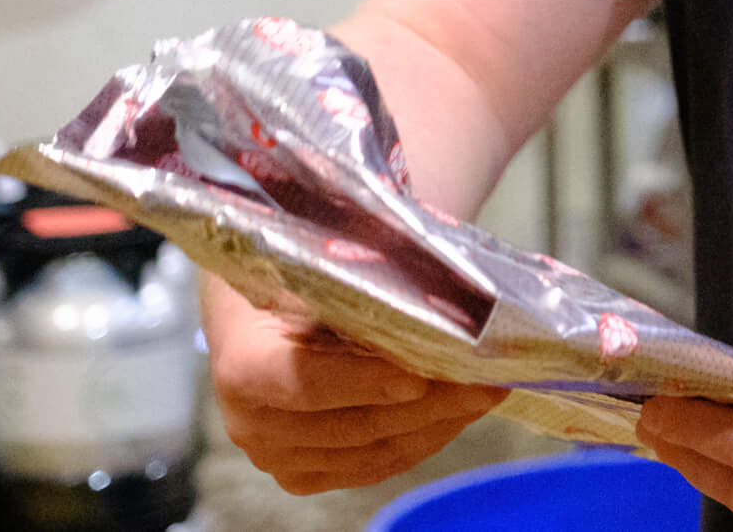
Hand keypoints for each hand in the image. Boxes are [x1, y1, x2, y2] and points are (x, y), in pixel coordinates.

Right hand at [201, 274, 504, 494]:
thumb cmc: (300, 272)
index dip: (360, 383)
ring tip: (489, 391)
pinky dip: (425, 437)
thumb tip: (436, 271)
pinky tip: (462, 409)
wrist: (266, 306)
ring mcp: (279, 454)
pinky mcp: (307, 472)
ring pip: (374, 450)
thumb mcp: (322, 259)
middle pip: (353, 424)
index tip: (418, 377)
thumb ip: (361, 273)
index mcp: (243, 363)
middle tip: (488, 379)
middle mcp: (252, 422)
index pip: (301, 382)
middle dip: (430, 403)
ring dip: (439, 422)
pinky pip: (376, 463)